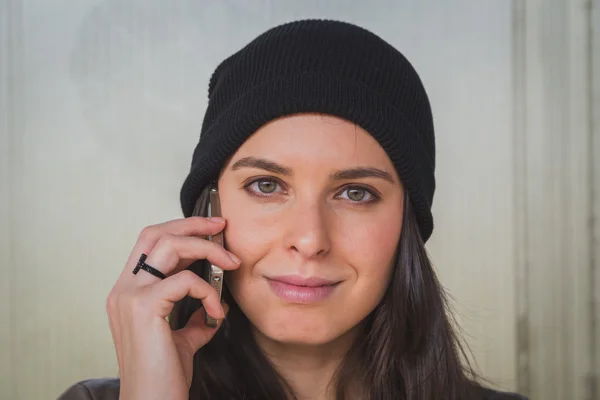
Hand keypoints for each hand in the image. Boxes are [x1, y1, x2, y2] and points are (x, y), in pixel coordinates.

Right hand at [106, 217, 240, 399]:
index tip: (211, 231)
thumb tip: (214, 305)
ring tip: (231, 262)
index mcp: (127, 293)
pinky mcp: (144, 306)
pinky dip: (208, 291)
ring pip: (168, 245)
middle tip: (222, 227)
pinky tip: (218, 311)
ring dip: (205, 248)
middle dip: (191, 223)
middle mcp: (123, 289)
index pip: (150, 244)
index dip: (181, 230)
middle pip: (155, 233)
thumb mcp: (183, 339)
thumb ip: (194, 318)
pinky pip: (186, 281)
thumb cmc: (164, 376)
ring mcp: (130, 296)